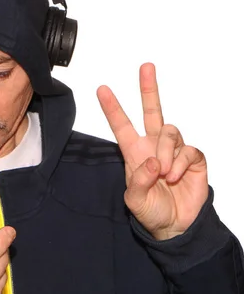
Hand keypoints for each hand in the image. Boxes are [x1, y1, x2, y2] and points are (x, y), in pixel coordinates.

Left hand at [97, 62, 207, 239]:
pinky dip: (180, 163)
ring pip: (170, 131)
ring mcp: (174, 151)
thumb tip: (151, 160)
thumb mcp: (134, 200)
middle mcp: (154, 146)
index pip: (122, 125)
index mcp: (134, 152)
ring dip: (166, 152)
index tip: (101, 90)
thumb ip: (138, 181)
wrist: (175, 226)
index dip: (112, 108)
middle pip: (152, 111)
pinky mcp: (193, 158)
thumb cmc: (151, 211)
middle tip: (145, 67)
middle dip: (149, 89)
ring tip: (164, 174)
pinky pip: (188, 150)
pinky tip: (175, 176)